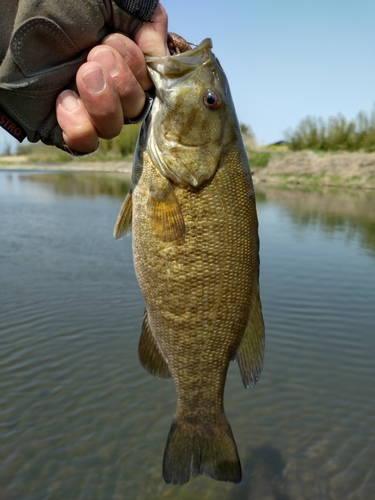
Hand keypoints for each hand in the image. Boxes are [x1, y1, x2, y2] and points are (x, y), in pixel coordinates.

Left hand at [56, 4, 167, 153]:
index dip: (139, 69)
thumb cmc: (55, 4)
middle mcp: (107, 88)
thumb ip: (147, 20)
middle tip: (93, 55)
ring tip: (81, 73)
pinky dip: (79, 124)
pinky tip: (63, 98)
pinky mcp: (61, 127)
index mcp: (122, 61)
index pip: (150, 84)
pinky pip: (85, 143)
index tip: (114, 41)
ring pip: (113, 128)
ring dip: (103, 102)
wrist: (7, 20)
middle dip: (121, 80)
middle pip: (136, 108)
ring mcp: (84, 109)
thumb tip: (159, 56)